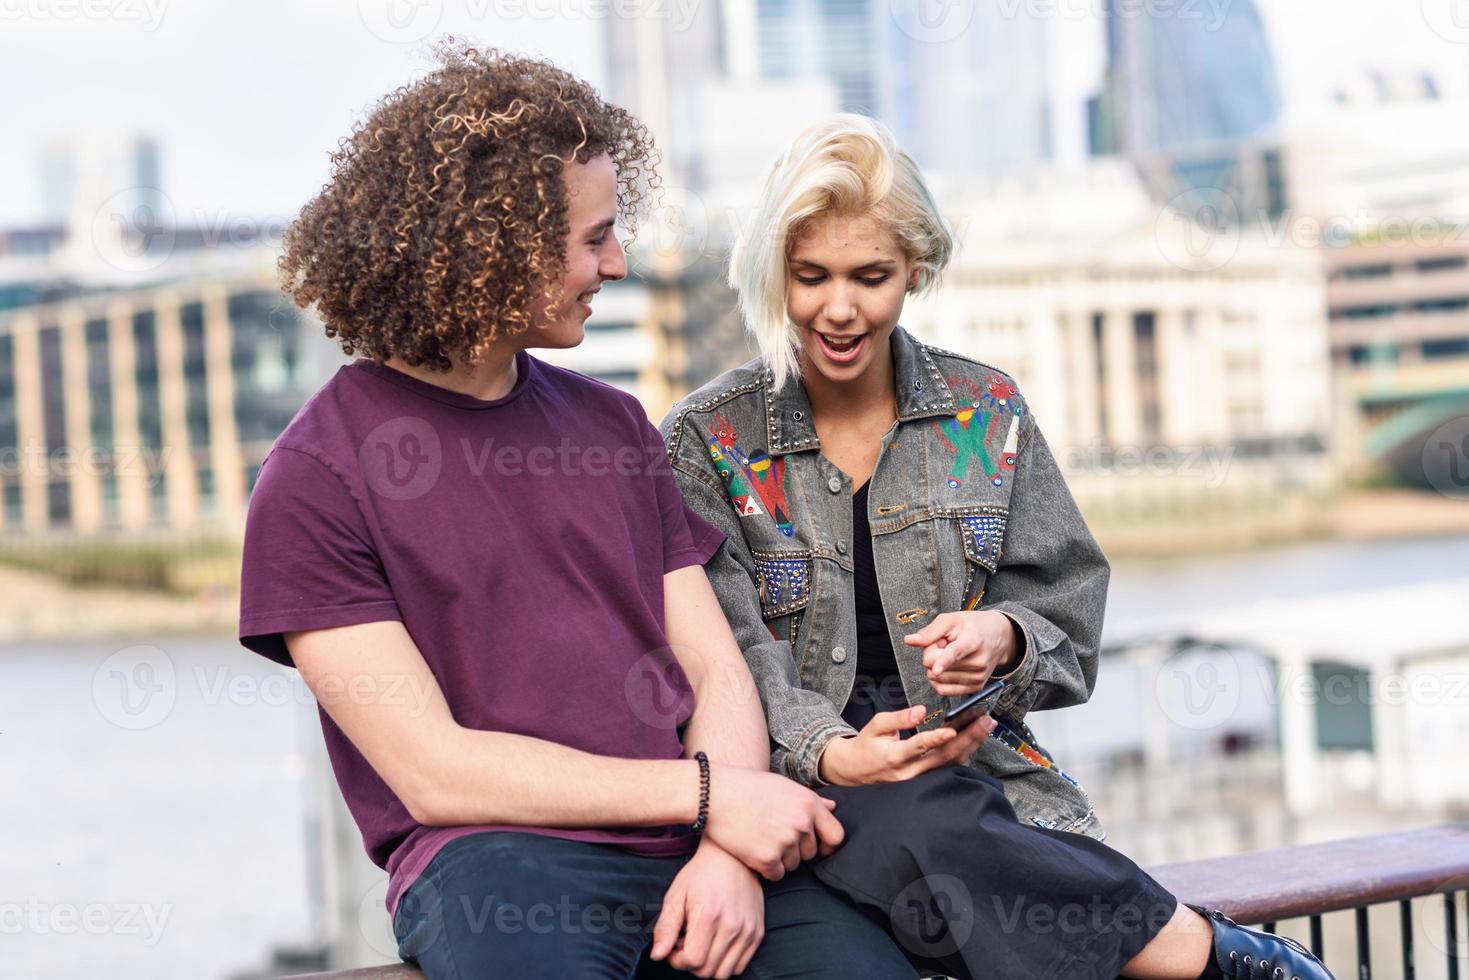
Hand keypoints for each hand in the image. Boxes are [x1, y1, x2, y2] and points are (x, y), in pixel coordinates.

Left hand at [649, 841, 763, 977]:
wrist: (732, 857)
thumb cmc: (700, 873)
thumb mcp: (676, 895)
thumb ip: (666, 927)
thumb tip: (657, 955)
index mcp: (709, 916)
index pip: (693, 961)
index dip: (677, 960)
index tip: (674, 946)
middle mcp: (732, 926)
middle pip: (707, 971)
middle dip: (690, 963)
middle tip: (686, 943)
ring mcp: (748, 931)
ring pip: (724, 973)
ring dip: (708, 965)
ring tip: (702, 944)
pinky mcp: (757, 932)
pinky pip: (740, 965)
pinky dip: (726, 963)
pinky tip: (717, 944)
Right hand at [703, 765, 844, 880]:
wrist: (714, 794)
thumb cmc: (748, 787)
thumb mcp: (784, 786)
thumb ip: (811, 800)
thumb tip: (833, 807)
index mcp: (809, 803)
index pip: (836, 835)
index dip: (827, 845)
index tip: (817, 849)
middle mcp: (802, 823)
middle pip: (811, 853)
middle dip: (796, 851)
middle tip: (773, 839)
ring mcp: (785, 841)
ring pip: (793, 865)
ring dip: (780, 860)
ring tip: (760, 841)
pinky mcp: (767, 858)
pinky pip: (776, 875)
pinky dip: (766, 869)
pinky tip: (753, 852)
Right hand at [817, 705, 995, 786]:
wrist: (856, 771)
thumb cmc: (866, 746)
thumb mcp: (876, 726)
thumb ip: (899, 718)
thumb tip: (921, 710)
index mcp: (894, 756)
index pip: (919, 746)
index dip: (936, 738)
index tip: (952, 730)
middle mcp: (910, 772)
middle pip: (944, 757)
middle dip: (968, 737)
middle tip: (984, 720)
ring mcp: (919, 780)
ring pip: (950, 764)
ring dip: (971, 744)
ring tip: (985, 726)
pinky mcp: (926, 781)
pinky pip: (948, 768)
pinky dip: (964, 753)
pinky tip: (975, 739)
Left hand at [904, 611, 1020, 696]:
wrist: (998, 637)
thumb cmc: (973, 626)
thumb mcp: (951, 620)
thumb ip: (929, 632)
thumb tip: (909, 640)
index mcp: (973, 640)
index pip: (955, 653)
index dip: (944, 661)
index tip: (936, 669)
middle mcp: (978, 662)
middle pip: (936, 666)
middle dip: (932, 655)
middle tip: (944, 645)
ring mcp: (978, 677)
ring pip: (938, 679)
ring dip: (936, 667)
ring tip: (950, 654)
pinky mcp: (975, 688)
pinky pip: (944, 690)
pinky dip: (940, 679)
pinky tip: (948, 668)